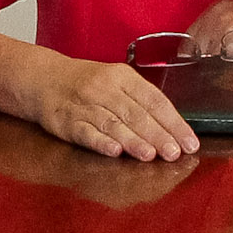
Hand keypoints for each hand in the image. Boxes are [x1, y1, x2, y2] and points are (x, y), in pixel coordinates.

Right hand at [25, 54, 202, 161]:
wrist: (43, 79)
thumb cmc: (87, 84)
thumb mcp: (116, 80)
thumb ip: (142, 100)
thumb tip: (174, 128)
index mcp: (122, 76)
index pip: (154, 99)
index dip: (174, 122)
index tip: (189, 142)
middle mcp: (105, 89)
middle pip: (136, 113)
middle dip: (158, 135)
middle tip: (175, 153)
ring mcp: (85, 105)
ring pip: (113, 124)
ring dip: (133, 141)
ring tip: (151, 155)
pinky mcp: (67, 122)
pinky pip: (86, 132)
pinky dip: (101, 142)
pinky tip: (114, 151)